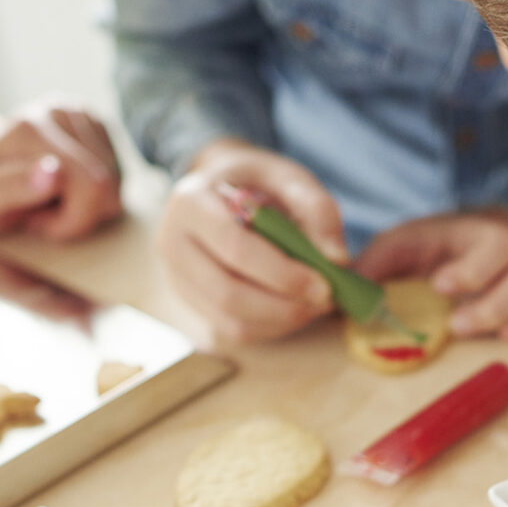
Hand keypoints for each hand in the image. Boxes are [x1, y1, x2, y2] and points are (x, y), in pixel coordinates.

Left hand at [0, 101, 123, 240]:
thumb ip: (11, 189)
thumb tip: (55, 170)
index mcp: (27, 130)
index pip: (86, 185)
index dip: (69, 222)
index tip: (36, 224)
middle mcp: (56, 111)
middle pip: (105, 184)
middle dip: (80, 216)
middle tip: (43, 217)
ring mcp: (78, 111)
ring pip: (116, 180)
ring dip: (87, 204)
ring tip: (50, 200)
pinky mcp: (95, 120)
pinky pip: (119, 171)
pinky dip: (96, 192)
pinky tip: (67, 188)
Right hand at [158, 139, 345, 344]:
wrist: (218, 187)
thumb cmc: (256, 182)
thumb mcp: (287, 177)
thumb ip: (316, 209)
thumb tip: (336, 259)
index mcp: (190, 202)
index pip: (235, 249)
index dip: (282, 274)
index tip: (325, 285)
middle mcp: (171, 242)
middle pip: (228, 293)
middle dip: (283, 305)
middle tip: (326, 301)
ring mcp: (176, 277)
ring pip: (229, 320)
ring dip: (280, 321)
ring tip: (314, 306)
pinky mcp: (190, 301)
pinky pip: (231, 329)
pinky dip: (270, 327)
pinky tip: (294, 311)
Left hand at [356, 210, 507, 338]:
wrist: (474, 248)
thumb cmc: (432, 253)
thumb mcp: (398, 249)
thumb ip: (373, 267)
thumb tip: (342, 295)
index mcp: (480, 234)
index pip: (493, 243)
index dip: (473, 268)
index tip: (440, 286)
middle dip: (496, 303)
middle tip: (459, 326)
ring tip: (500, 340)